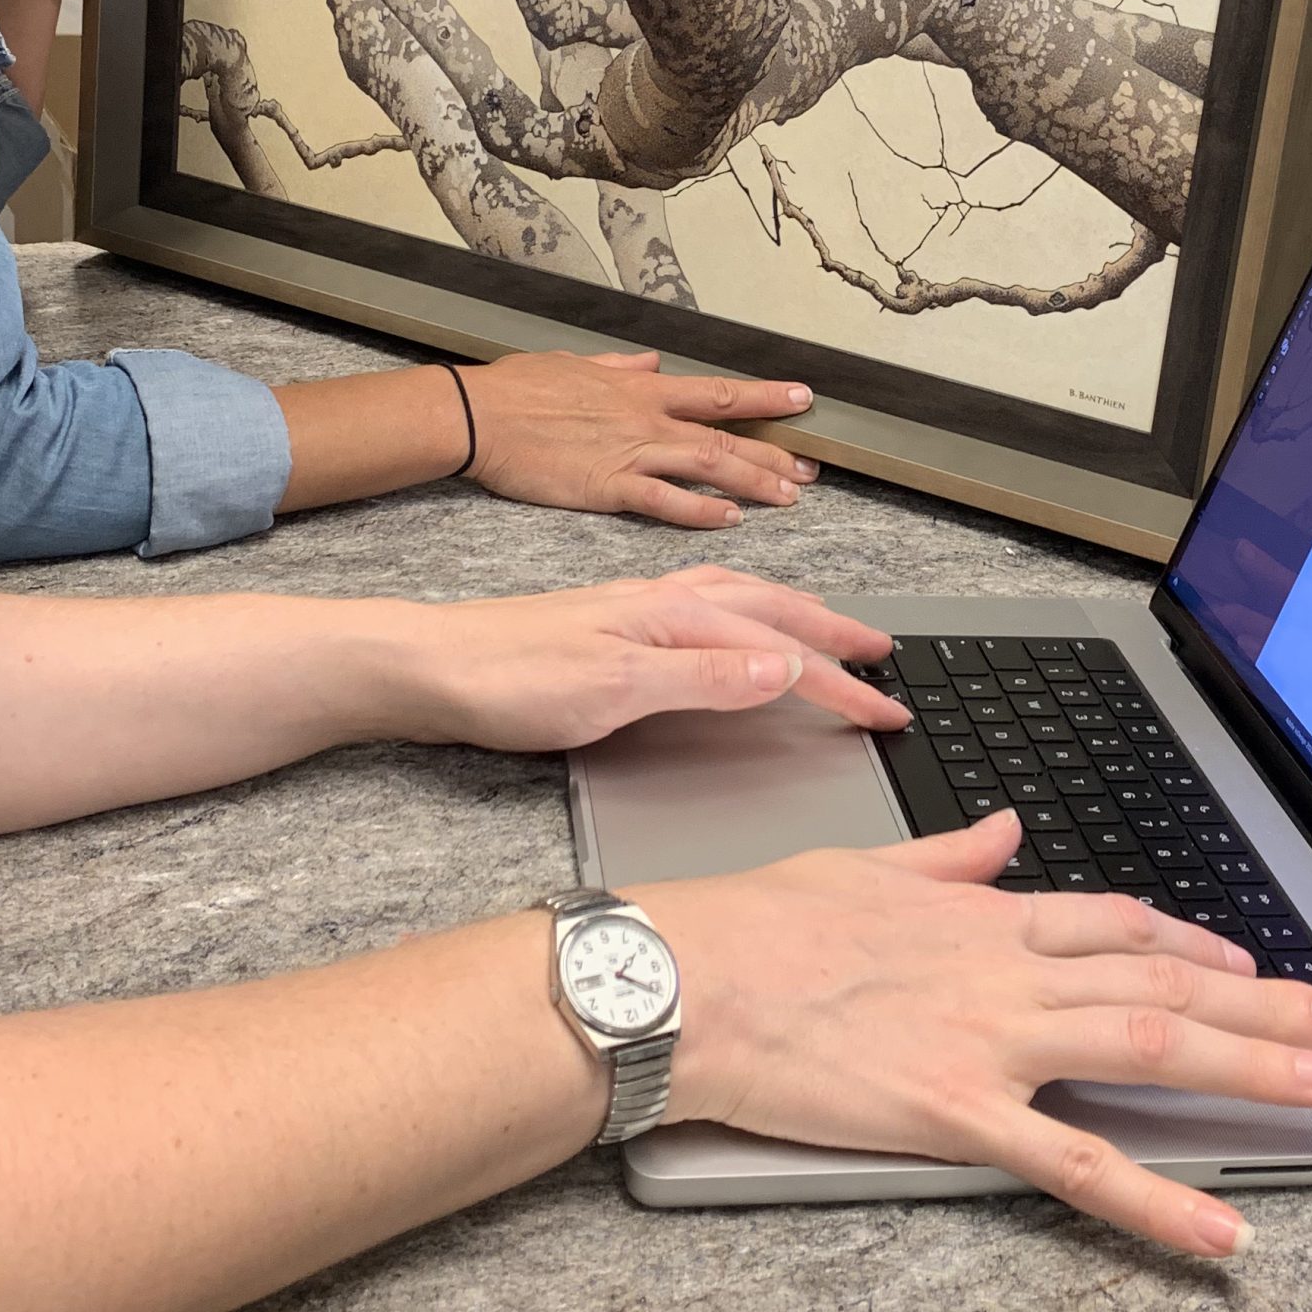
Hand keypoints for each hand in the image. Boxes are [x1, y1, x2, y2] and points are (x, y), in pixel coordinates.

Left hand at [388, 565, 910, 750]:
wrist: (426, 666)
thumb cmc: (507, 677)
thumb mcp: (614, 689)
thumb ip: (704, 678)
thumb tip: (785, 670)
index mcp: (673, 613)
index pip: (779, 652)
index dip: (838, 684)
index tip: (885, 711)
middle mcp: (662, 600)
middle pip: (771, 611)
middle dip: (833, 635)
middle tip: (885, 661)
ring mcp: (637, 608)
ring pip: (741, 600)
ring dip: (795, 615)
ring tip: (831, 632)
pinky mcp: (614, 624)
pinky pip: (706, 605)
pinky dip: (746, 611)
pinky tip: (737, 626)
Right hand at [462, 350, 821, 528]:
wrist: (476, 414)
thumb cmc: (515, 389)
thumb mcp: (574, 365)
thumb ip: (618, 369)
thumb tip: (649, 363)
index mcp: (639, 390)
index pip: (719, 393)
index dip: (765, 396)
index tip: (801, 399)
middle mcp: (646, 418)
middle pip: (726, 435)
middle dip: (773, 452)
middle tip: (810, 468)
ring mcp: (630, 452)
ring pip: (708, 466)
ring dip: (752, 482)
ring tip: (788, 497)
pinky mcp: (607, 486)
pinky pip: (664, 501)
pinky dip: (699, 510)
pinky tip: (728, 521)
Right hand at [638, 810, 1311, 1259]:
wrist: (695, 973)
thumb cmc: (759, 923)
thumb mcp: (865, 865)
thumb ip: (947, 858)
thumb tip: (1000, 829)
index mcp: (984, 915)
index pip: (1116, 922)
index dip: (1190, 941)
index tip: (1242, 959)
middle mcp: (1007, 969)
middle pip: (1162, 981)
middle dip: (1264, 1002)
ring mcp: (992, 1038)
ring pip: (1147, 1046)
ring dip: (1247, 1066)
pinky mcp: (959, 1110)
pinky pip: (1077, 1163)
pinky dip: (1157, 1197)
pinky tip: (1219, 1227)